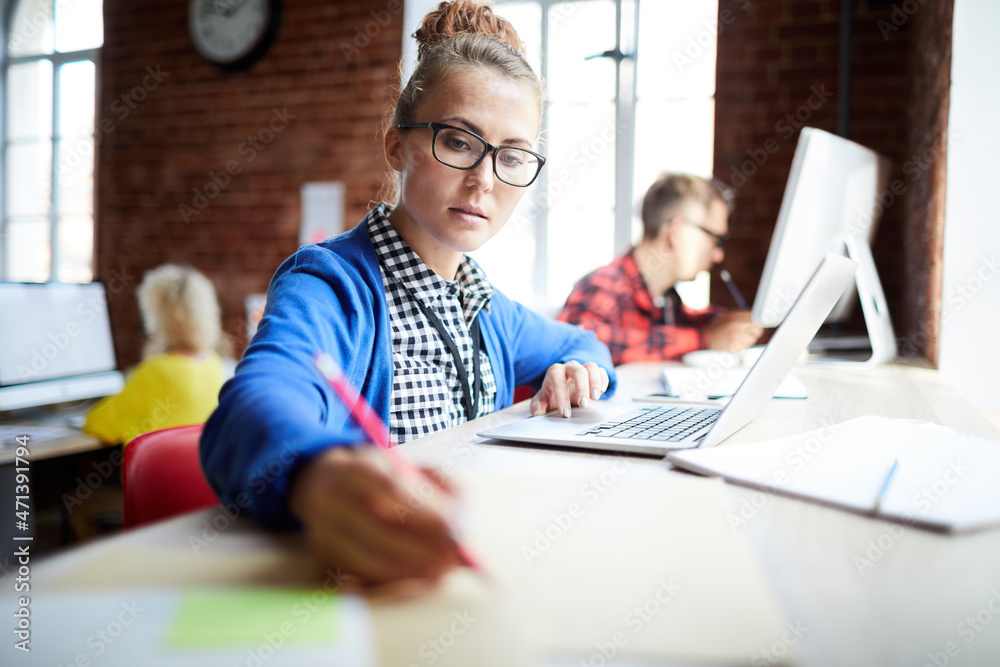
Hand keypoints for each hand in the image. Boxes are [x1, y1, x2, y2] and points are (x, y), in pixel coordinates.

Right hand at [289, 445, 462, 584]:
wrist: (324, 488)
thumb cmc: (380, 477)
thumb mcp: (407, 466)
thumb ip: (439, 486)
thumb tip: (460, 523)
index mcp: (352, 468)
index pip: (385, 485)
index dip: (421, 507)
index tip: (451, 522)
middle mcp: (330, 500)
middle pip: (377, 529)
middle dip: (422, 546)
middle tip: (453, 555)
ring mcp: (323, 532)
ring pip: (371, 559)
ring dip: (412, 570)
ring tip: (443, 570)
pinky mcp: (324, 559)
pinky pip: (364, 579)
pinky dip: (397, 583)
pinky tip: (421, 579)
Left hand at [530, 360, 609, 417]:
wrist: (563, 389)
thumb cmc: (552, 394)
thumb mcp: (543, 400)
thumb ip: (538, 405)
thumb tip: (537, 412)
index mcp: (555, 372)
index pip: (558, 381)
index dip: (562, 397)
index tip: (566, 413)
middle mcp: (569, 367)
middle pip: (577, 370)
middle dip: (582, 388)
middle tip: (583, 405)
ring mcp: (582, 368)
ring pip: (591, 367)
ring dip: (595, 382)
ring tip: (595, 397)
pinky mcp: (593, 372)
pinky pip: (601, 370)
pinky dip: (603, 379)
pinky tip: (602, 391)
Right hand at [705, 311, 762, 352]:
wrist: (702, 339)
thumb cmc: (714, 328)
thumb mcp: (725, 317)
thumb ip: (739, 316)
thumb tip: (754, 317)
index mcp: (733, 316)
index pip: (753, 316)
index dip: (756, 321)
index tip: (756, 324)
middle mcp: (736, 325)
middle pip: (757, 328)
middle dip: (756, 331)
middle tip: (752, 333)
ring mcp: (735, 337)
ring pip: (753, 339)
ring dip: (749, 340)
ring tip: (740, 339)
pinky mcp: (734, 347)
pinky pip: (745, 346)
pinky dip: (743, 346)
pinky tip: (735, 343)